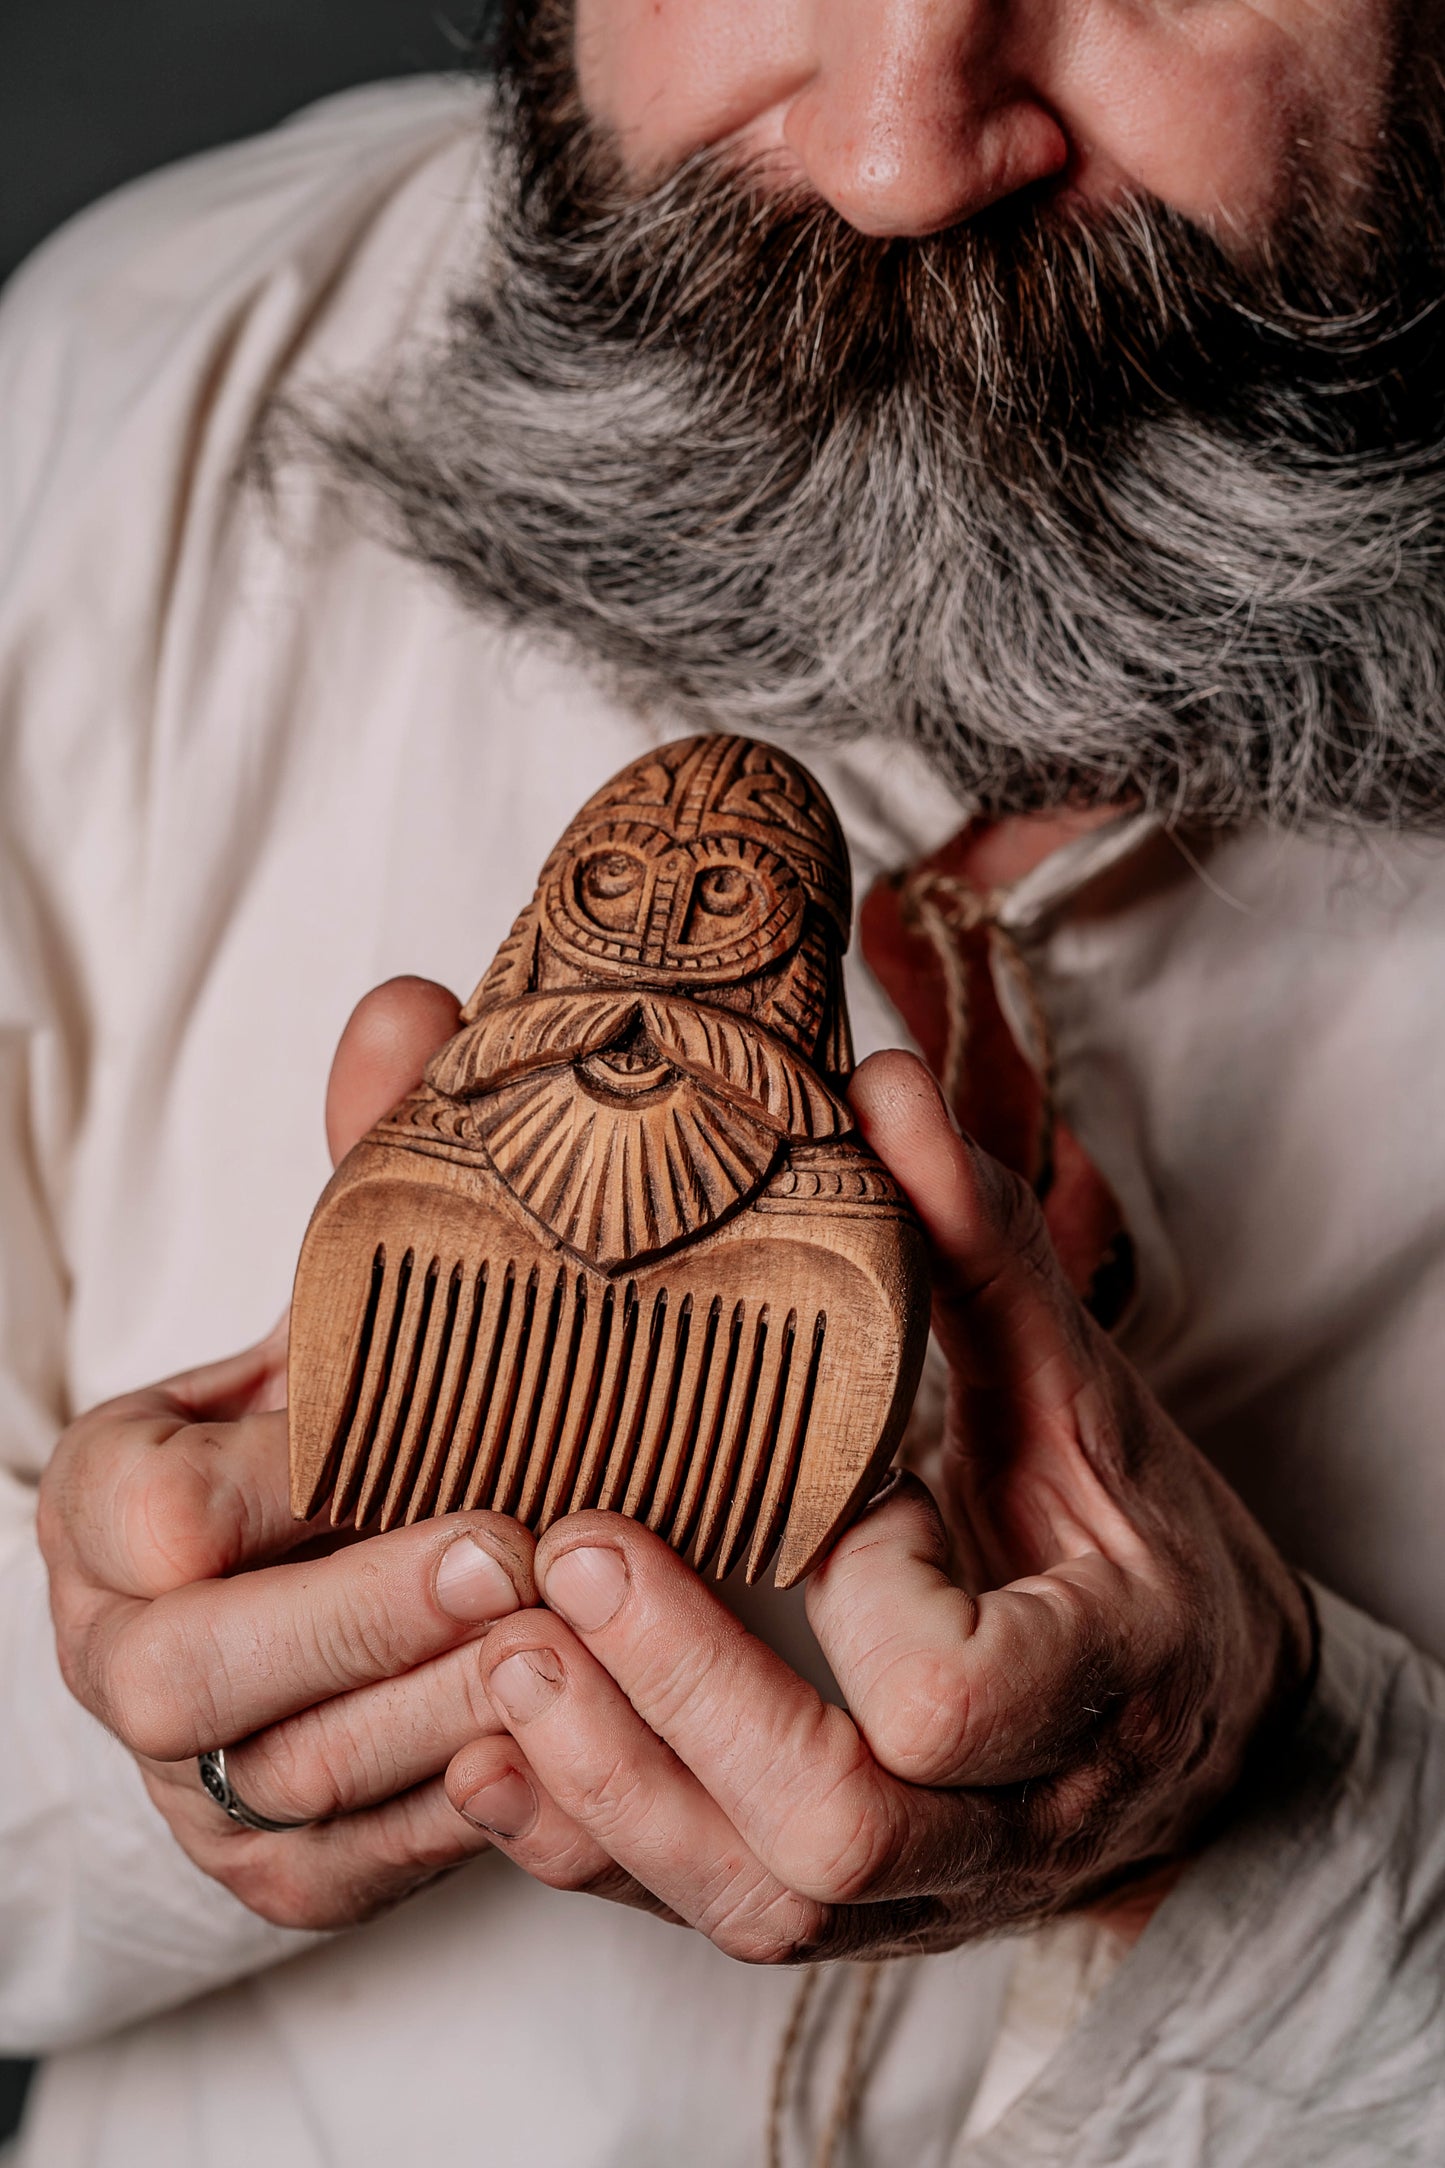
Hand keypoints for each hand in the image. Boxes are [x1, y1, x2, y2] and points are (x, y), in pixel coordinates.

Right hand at [37, 979, 573, 1930]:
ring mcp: (181, 1774)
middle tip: (524, 1568)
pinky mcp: (264, 1865)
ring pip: (285, 1785)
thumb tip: (419, 1005)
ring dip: (437, 1722)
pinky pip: (346, 1871)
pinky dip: (450, 1820)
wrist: (335, 1559)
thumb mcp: (354, 1292)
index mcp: (103, 1494)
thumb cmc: (346, 1411)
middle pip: (196, 1677)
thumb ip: (376, 1163)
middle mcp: (111, 1646)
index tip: (470, 1479)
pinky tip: (554, 1755)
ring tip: (582, 1654)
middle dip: (366, 1623)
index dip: (302, 1501)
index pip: (153, 1511)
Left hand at [443, 1053, 1314, 1961]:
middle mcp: (1014, 1818)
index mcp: (1102, 1679)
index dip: (857, 1594)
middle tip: (566, 1556)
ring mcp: (926, 1891)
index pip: (954, 1695)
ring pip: (757, 1903)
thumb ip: (980, 1250)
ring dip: (613, 1784)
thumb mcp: (1084, 1393)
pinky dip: (596, 1846)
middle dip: (682, 1694)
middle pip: (835, 1831)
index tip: (810, 1493)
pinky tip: (498, 1759)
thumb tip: (882, 1085)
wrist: (1203, 1720)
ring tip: (503, 1654)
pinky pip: (708, 1920)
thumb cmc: (1138, 1547)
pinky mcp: (846, 1913)